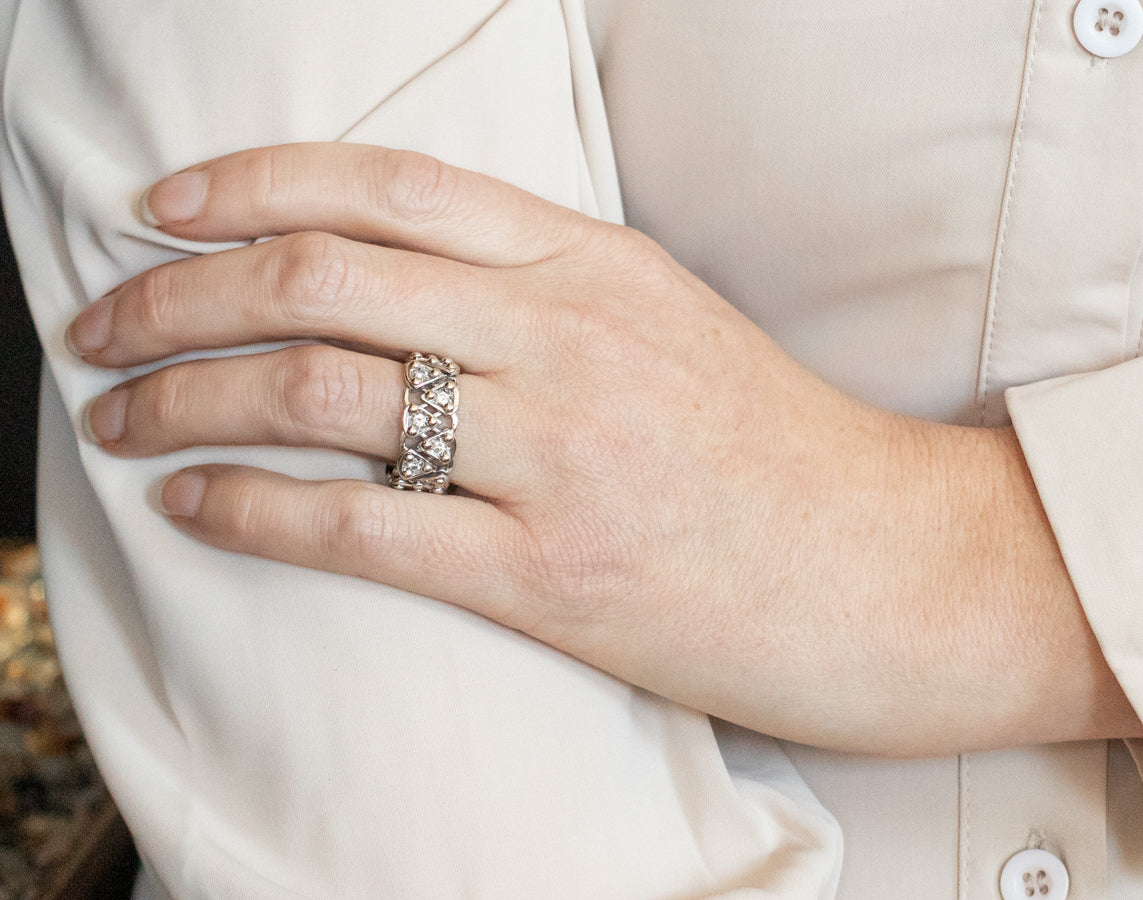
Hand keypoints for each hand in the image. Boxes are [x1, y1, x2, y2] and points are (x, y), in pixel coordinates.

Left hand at [68, 143, 1141, 753]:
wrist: (892, 568)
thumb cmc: (779, 453)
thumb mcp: (666, 323)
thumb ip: (543, 292)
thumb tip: (409, 285)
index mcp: (594, 267)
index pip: (385, 187)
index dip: (248, 185)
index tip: (162, 210)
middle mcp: (566, 341)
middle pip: (321, 278)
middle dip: (176, 295)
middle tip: (104, 324)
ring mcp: (559, 456)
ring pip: (319, 393)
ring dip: (188, 396)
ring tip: (120, 415)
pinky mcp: (552, 576)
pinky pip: (360, 525)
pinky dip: (249, 506)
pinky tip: (189, 501)